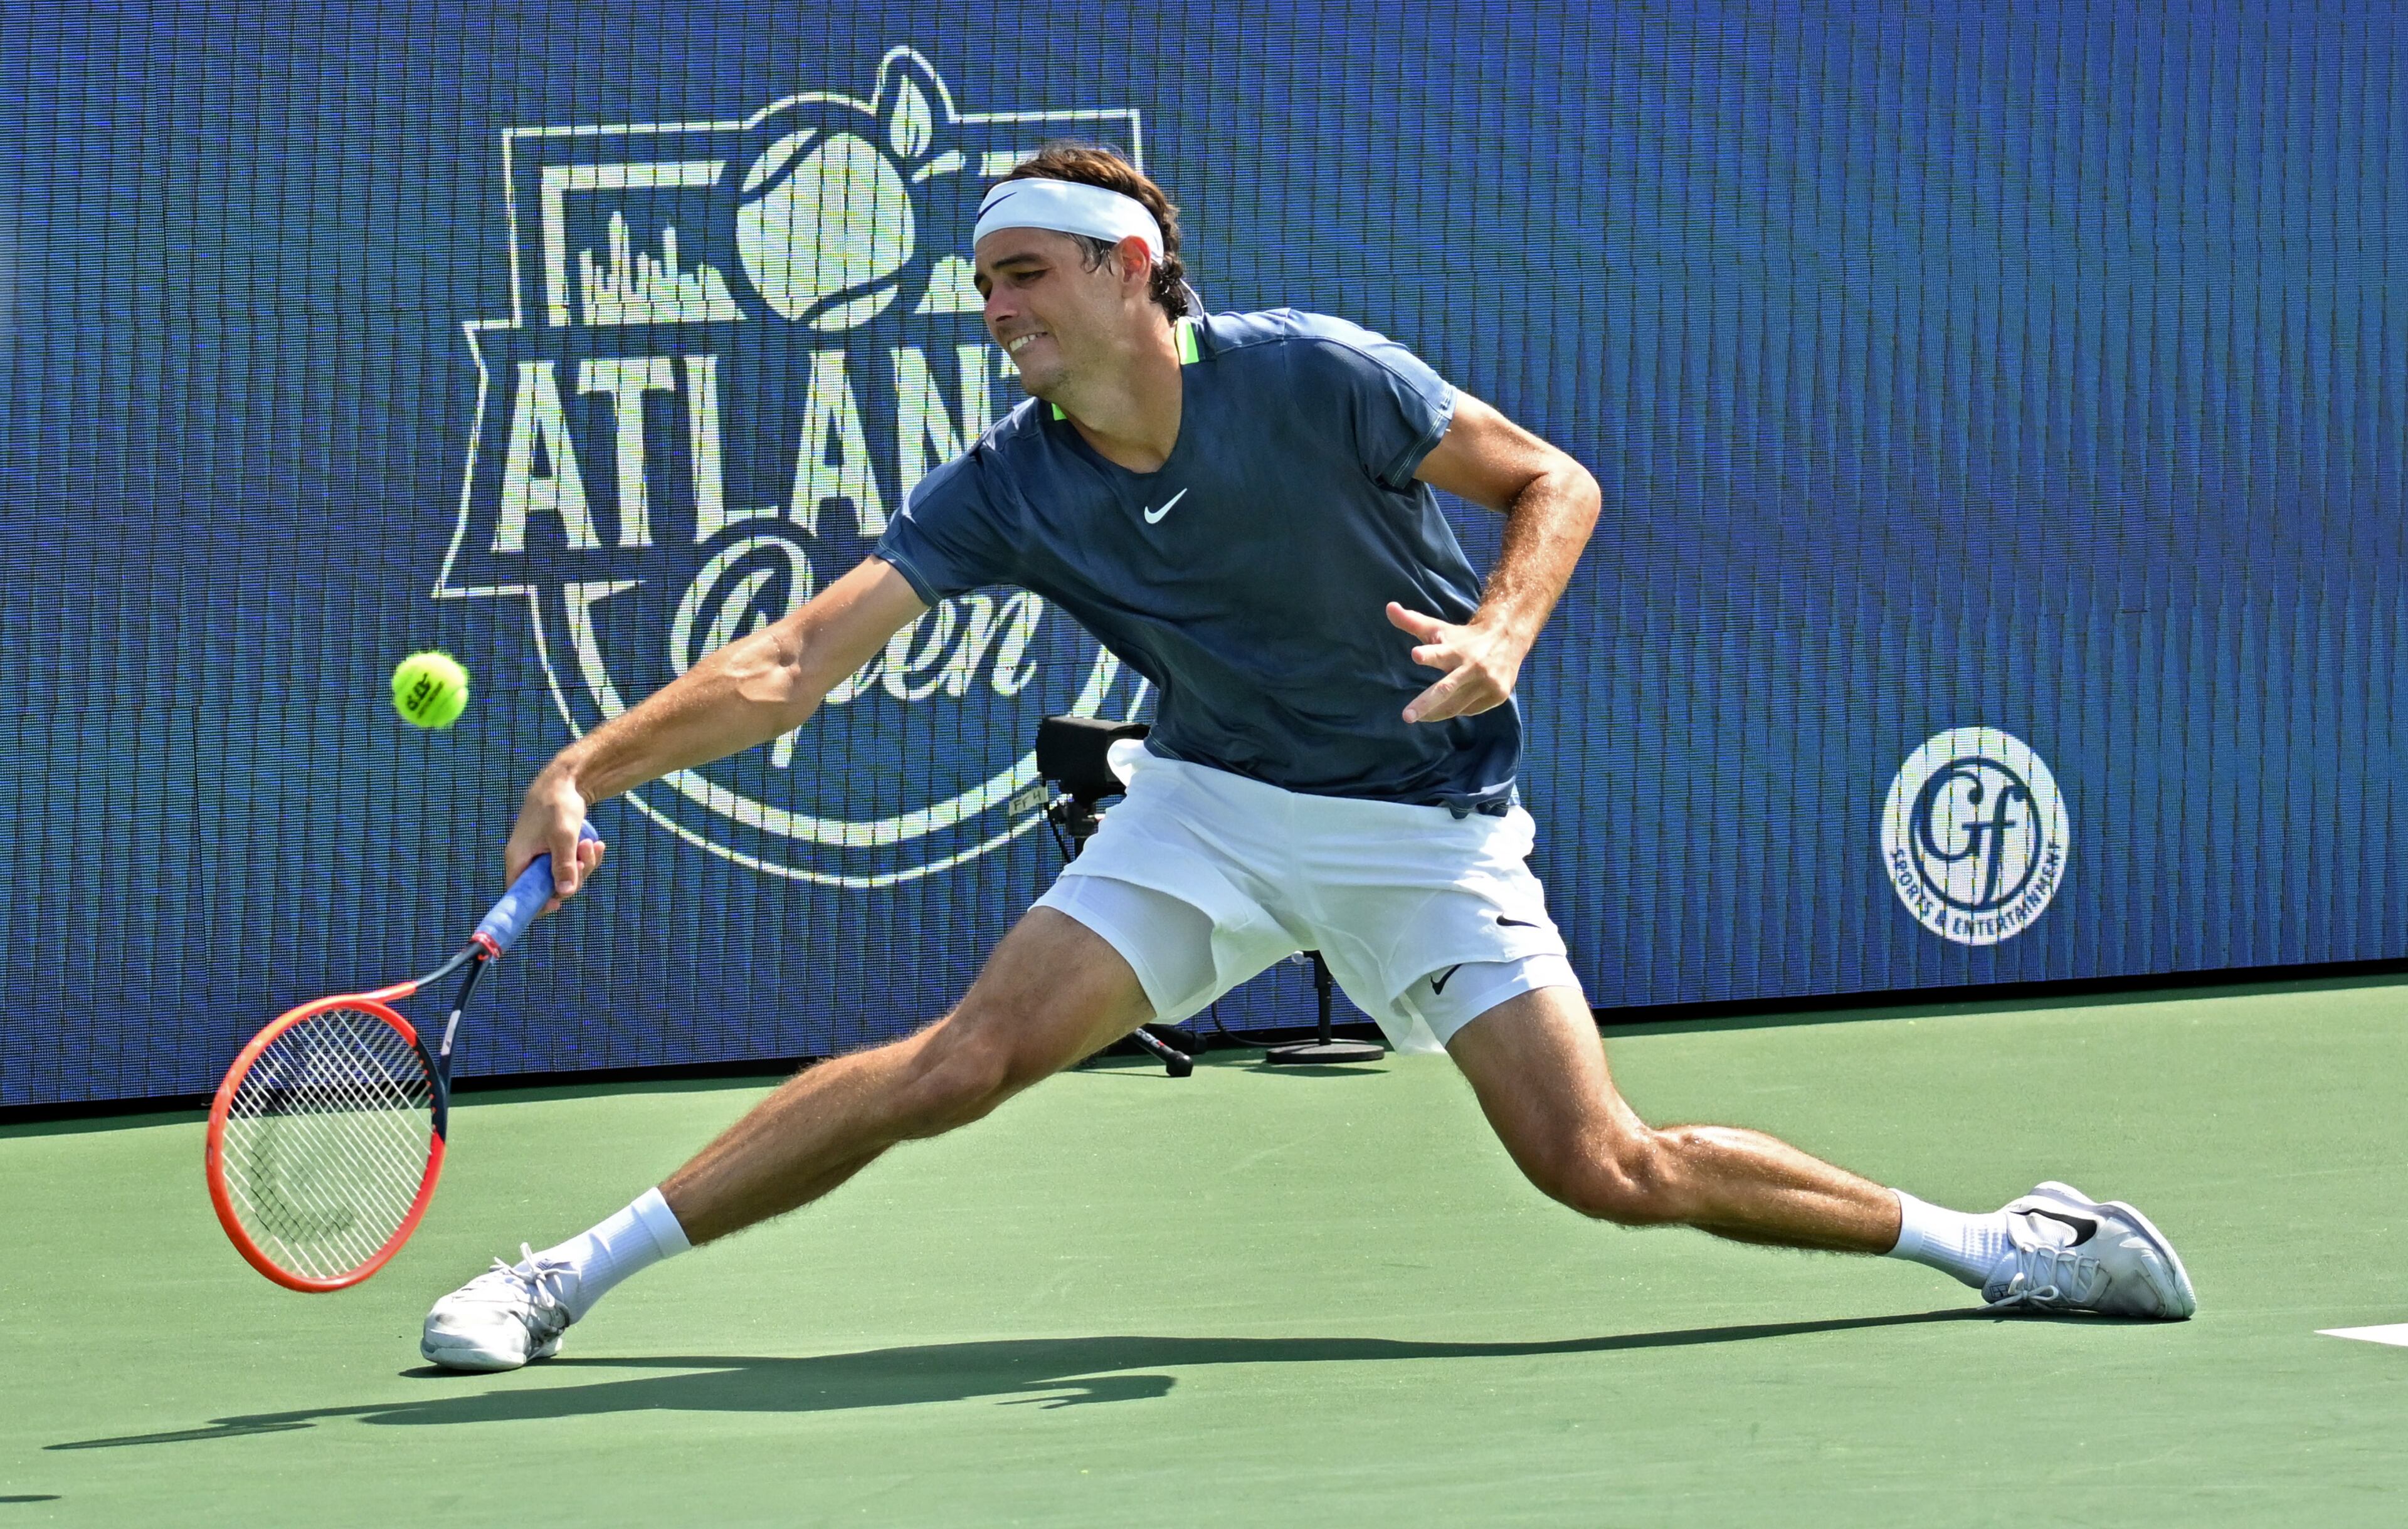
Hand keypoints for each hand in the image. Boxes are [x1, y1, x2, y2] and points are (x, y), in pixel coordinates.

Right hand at [505, 768, 606, 914]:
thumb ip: (563, 865)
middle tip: (585, 856)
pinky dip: (586, 857)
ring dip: (584, 864)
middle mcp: (527, 860)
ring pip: (564, 875)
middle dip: (574, 876)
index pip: (519, 893)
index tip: (557, 906)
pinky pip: (571, 863)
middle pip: (549, 887)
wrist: (564, 781)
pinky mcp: (554, 849)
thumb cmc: (558, 805)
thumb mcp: (563, 836)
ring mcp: (541, 855)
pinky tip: (598, 844)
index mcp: (518, 859)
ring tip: (593, 843)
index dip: (536, 904)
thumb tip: (564, 893)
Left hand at [1386, 601, 1525, 723]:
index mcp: (1456, 649)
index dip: (1429, 654)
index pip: (1440, 653)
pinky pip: (1469, 709)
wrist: (1508, 638)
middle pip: (1446, 688)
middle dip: (1425, 703)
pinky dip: (1455, 710)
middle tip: (1406, 716)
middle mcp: (1473, 666)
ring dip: (1434, 713)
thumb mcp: (1439, 629)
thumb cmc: (1464, 638)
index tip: (1416, 655)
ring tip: (1416, 717)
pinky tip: (1443, 710)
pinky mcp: (1497, 695)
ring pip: (1456, 705)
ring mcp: (1487, 682)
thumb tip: (1389, 607)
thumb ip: (1412, 622)